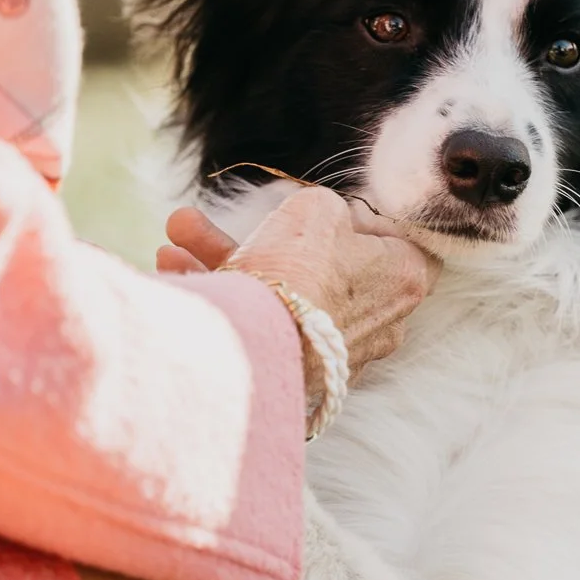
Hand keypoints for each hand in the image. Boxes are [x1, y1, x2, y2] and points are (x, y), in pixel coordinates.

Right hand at [158, 188, 437, 382]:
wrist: (259, 347)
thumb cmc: (300, 270)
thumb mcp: (317, 208)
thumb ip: (327, 207)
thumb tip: (325, 220)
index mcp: (406, 278)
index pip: (404, 244)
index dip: (369, 221)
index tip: (336, 209)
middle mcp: (382, 321)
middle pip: (328, 267)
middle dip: (269, 236)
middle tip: (244, 217)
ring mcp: (340, 351)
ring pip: (285, 292)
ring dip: (228, 258)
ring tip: (179, 233)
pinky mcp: (300, 371)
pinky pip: (265, 323)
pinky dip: (227, 295)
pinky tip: (173, 265)